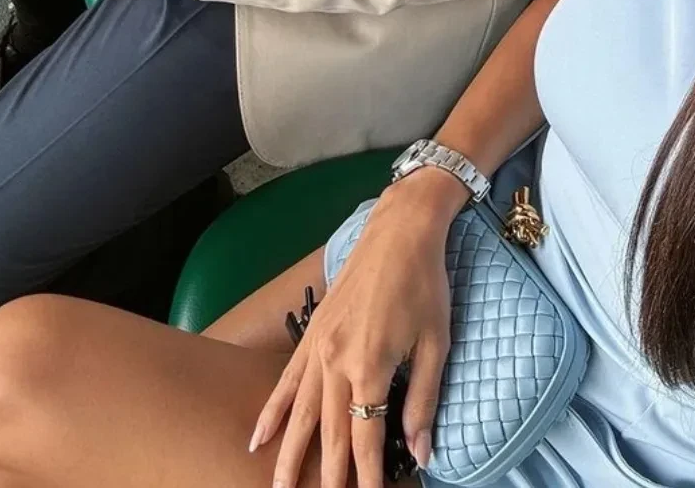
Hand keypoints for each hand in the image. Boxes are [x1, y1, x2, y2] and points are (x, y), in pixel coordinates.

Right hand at [252, 169, 466, 487]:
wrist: (399, 230)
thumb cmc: (425, 284)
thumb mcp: (437, 342)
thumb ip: (424, 399)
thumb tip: (422, 450)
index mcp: (371, 366)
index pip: (365, 438)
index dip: (368, 477)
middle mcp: (337, 362)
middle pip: (329, 434)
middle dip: (325, 478)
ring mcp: (317, 347)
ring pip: (301, 415)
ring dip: (289, 456)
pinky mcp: (311, 333)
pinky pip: (286, 381)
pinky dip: (272, 412)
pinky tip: (258, 438)